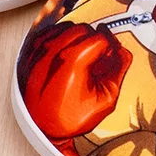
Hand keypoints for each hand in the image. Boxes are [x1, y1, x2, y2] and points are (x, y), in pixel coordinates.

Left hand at [20, 22, 132, 140]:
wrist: (42, 128)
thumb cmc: (69, 117)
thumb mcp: (106, 99)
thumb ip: (119, 69)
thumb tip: (122, 51)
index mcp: (72, 62)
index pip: (100, 37)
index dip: (109, 47)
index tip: (108, 57)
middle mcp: (53, 52)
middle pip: (84, 28)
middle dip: (94, 42)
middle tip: (95, 60)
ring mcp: (40, 50)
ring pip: (68, 27)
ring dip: (78, 38)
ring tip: (80, 59)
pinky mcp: (32, 50)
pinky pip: (51, 31)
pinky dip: (61, 38)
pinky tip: (66, 54)